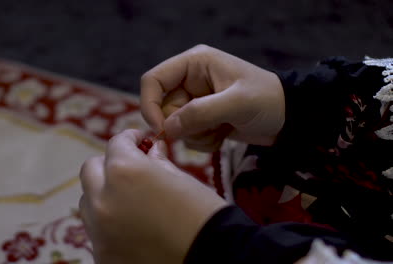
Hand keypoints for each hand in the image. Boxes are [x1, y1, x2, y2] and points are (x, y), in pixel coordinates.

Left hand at [79, 129, 226, 263]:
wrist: (212, 259)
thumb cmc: (203, 215)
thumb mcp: (182, 180)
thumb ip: (158, 161)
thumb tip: (151, 149)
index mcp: (125, 171)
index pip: (116, 144)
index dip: (130, 138)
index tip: (139, 141)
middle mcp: (103, 199)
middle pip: (91, 170)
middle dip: (110, 165)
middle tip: (131, 168)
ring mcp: (99, 231)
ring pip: (89, 200)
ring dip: (104, 194)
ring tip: (130, 200)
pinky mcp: (102, 255)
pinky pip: (97, 230)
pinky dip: (109, 223)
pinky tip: (132, 226)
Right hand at [141, 44, 284, 150]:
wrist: (289, 118)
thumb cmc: (267, 100)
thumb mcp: (236, 103)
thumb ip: (200, 113)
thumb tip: (168, 128)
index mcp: (194, 63)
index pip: (153, 80)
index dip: (149, 105)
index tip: (162, 130)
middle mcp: (190, 80)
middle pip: (162, 108)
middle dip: (183, 125)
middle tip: (208, 130)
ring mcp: (195, 100)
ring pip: (174, 125)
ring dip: (196, 135)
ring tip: (221, 130)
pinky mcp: (202, 118)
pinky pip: (187, 135)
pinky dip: (203, 141)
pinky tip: (223, 135)